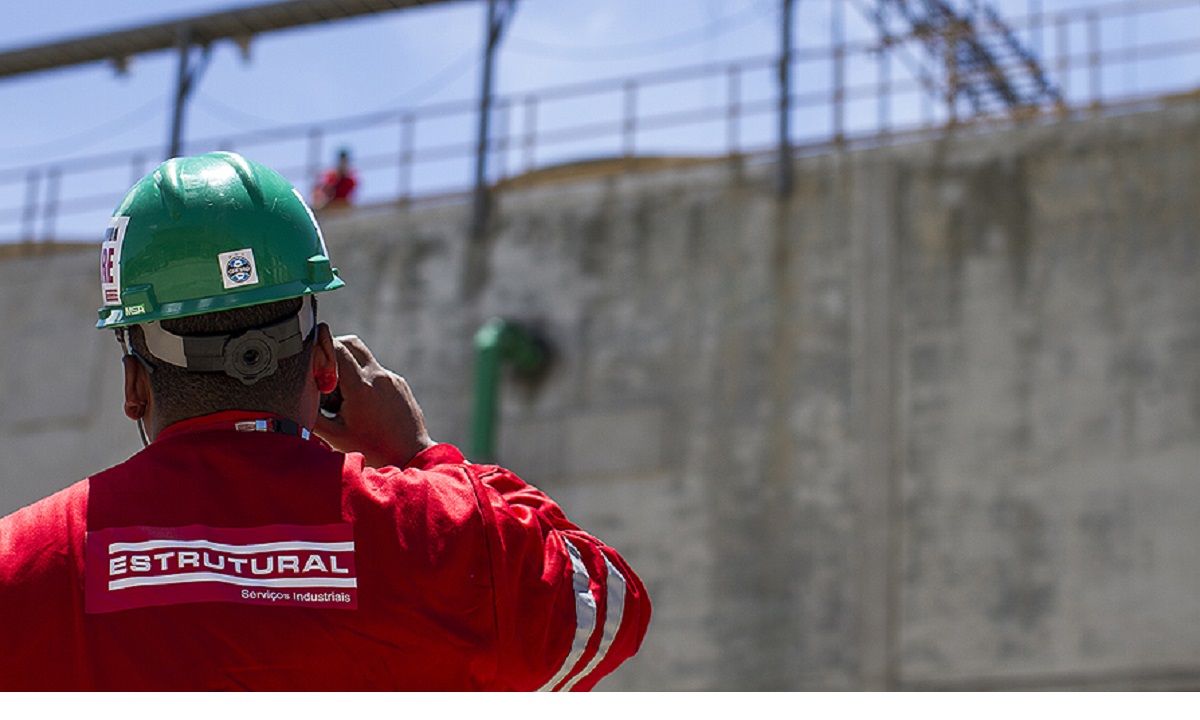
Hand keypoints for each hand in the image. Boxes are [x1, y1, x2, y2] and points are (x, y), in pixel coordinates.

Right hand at [314, 335, 434, 467]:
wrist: (413, 457)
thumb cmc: (373, 451)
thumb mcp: (335, 436)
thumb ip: (310, 414)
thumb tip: (289, 402)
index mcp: (361, 386)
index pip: (336, 347)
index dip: (318, 351)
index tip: (311, 368)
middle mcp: (379, 376)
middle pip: (351, 343)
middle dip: (332, 352)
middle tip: (322, 375)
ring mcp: (392, 379)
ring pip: (364, 358)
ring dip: (348, 367)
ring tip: (340, 397)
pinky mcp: (400, 385)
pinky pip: (377, 373)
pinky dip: (363, 380)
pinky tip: (360, 406)